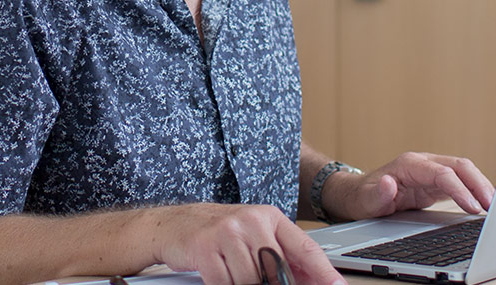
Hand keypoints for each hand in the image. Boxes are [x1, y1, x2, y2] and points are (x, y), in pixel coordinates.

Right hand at [150, 203, 345, 284]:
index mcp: (269, 217)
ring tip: (233, 274)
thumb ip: (280, 254)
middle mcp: (250, 221)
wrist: (172, 223)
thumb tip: (310, 280)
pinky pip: (225, 283)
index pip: (305, 248)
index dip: (324, 272)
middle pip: (278, 270)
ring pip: (251, 280)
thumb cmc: (216, 231)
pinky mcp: (205, 248)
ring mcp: (227, 233)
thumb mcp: (253, 234)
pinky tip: (220, 277)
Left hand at [326, 152, 495, 220]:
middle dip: (479, 184)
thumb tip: (388, 183)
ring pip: (464, 172)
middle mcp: (424, 164)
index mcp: (409, 165)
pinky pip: (461, 182)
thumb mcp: (365, 200)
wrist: (359, 196)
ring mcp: (431, 171)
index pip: (442, 173)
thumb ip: (377, 194)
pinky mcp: (435, 183)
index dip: (460, 189)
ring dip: (481, 186)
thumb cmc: (362, 197)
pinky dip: (475, 191)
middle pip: (460, 167)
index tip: (472, 207)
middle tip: (492, 205)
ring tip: (494, 206)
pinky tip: (484, 204)